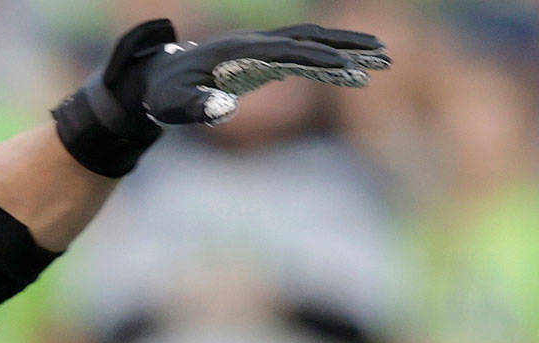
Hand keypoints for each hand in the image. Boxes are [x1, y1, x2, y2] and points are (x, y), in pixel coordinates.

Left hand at [134, 21, 389, 126]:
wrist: (153, 80)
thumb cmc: (163, 97)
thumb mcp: (173, 105)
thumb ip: (196, 108)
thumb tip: (223, 109)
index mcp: (238, 53)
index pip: (286, 52)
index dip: (315, 58)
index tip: (346, 67)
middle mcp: (254, 44)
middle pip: (309, 37)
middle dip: (346, 44)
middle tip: (385, 52)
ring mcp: (259, 49)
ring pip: (310, 42)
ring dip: (346, 48)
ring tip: (383, 57)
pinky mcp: (261, 60)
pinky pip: (302, 58)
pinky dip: (328, 64)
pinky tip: (352, 75)